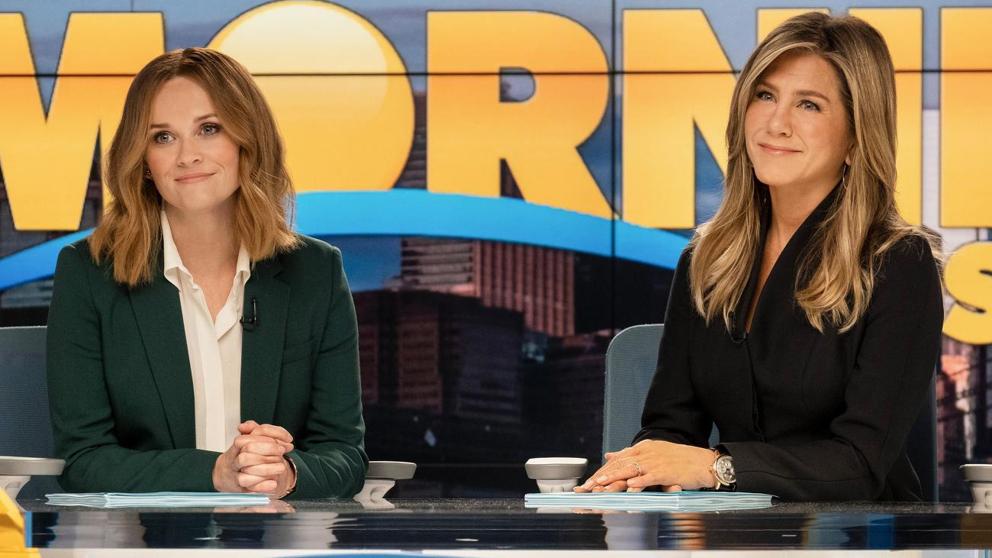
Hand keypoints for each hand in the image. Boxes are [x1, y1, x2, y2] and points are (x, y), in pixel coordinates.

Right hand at [212, 420, 296, 495]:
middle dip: (268, 451)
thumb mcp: (253, 439)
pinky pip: (249, 489)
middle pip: (247, 454)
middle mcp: (235, 460)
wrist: (228, 474)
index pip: (250, 438)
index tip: (286, 441)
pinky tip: (273, 483)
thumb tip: (285, 437)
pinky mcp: (240, 488)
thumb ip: (267, 433)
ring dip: (267, 469)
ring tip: (282, 467)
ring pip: (247, 472)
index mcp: (238, 445)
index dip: (269, 437)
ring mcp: (236, 474)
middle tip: (282, 452)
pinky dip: (262, 486)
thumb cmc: (243, 454)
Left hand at [575, 440, 716, 491]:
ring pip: (631, 470)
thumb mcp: (651, 452)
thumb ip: (629, 454)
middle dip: (602, 477)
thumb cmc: (678, 459)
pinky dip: (640, 482)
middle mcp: (646, 453)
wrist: (703, 461)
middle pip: (620, 465)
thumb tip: (609, 454)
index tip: (588, 483)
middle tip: (588, 487)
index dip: (601, 471)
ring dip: (615, 479)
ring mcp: (656, 462)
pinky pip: (650, 477)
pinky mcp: (667, 472)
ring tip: (602, 486)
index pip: (617, 460)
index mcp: (642, 448)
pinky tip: (630, 488)